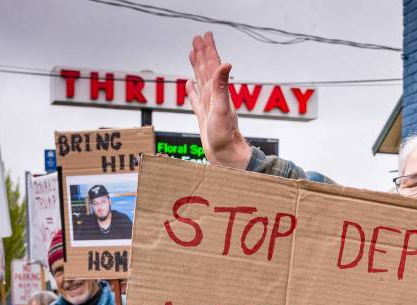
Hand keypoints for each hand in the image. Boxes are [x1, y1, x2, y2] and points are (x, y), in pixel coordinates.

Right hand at [187, 32, 251, 168]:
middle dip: (203, 53)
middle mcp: (214, 97)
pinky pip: (195, 100)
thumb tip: (226, 63)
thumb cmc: (225, 136)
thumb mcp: (222, 108)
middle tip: (199, 38)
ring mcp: (209, 107)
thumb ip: (222, 85)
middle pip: (207, 70)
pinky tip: (189, 84)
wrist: (226, 156)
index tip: (206, 36)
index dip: (209, 50)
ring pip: (201, 81)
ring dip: (197, 67)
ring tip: (193, 54)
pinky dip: (191, 90)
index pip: (212, 66)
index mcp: (217, 93)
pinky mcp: (204, 117)